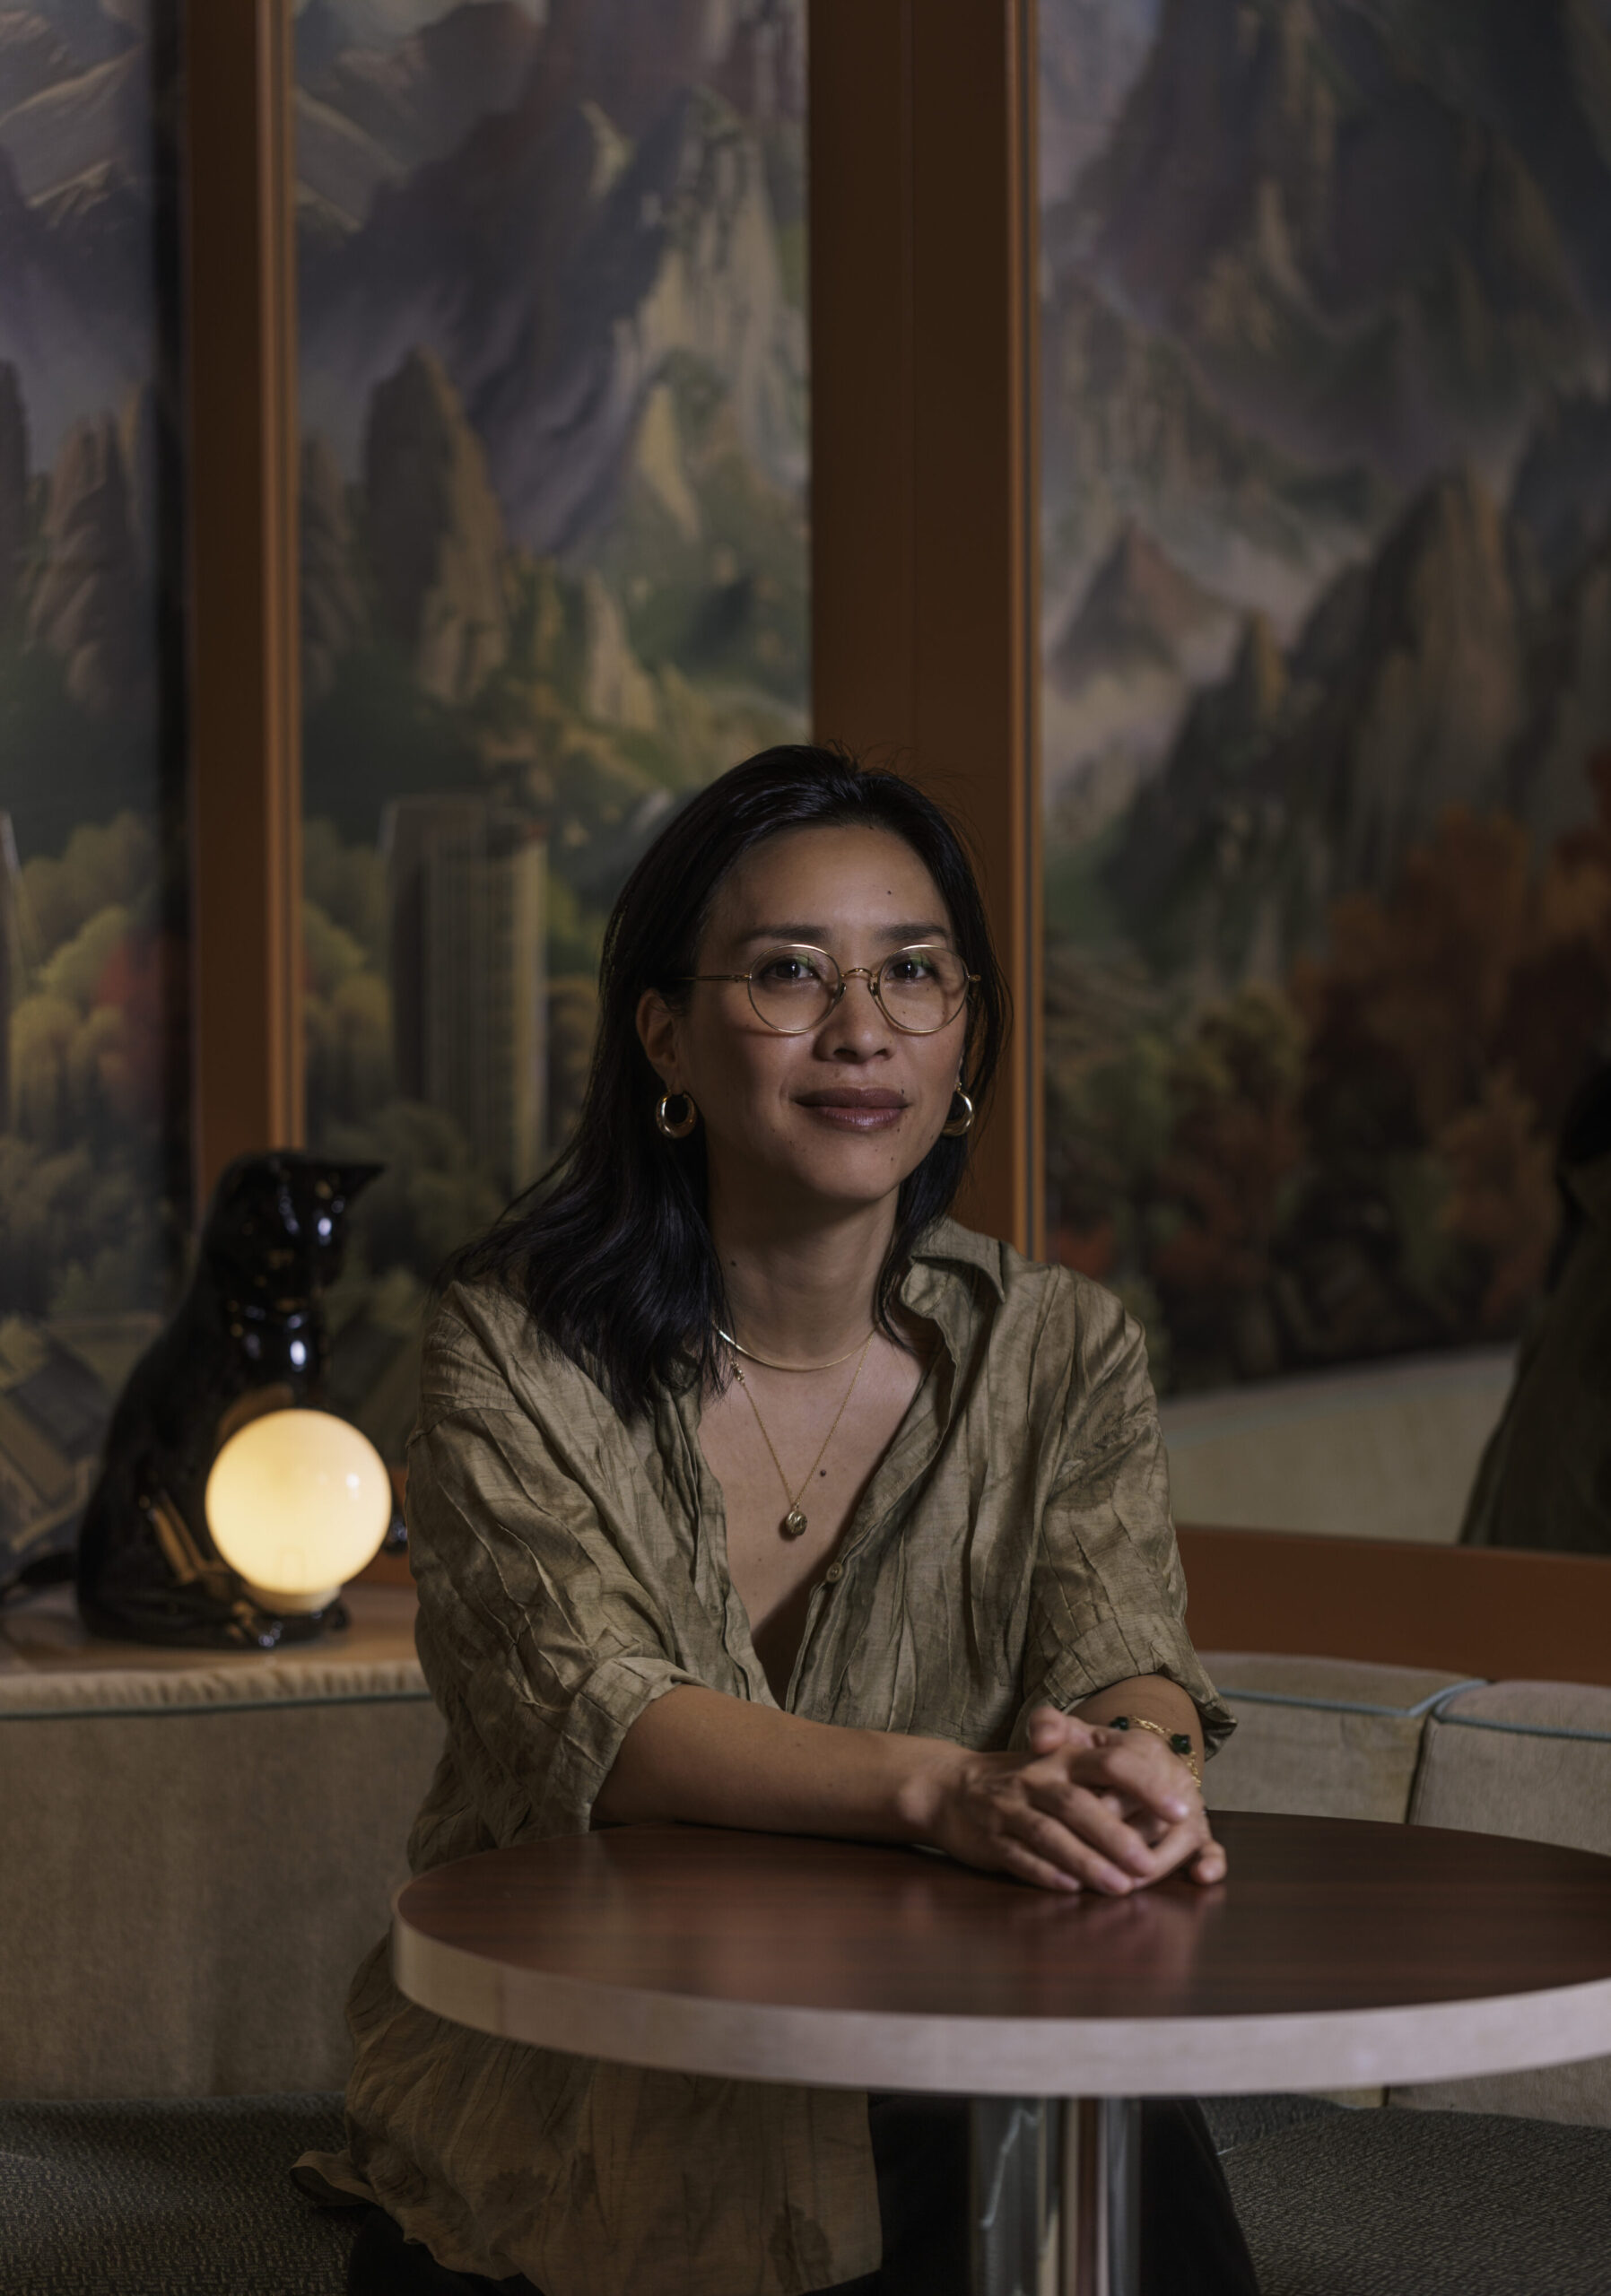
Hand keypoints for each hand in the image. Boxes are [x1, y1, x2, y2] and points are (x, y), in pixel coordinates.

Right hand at [911, 1704, 1225, 1896]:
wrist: (949, 1787)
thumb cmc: (1021, 1781)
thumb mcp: (1059, 1765)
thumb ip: (1104, 1782)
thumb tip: (1164, 1814)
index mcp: (1063, 1756)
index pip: (1112, 1763)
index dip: (1147, 1786)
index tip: (1180, 1811)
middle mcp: (1037, 1778)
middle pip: (1079, 1804)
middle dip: (1117, 1836)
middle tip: (1151, 1866)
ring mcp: (1010, 1808)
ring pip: (1050, 1834)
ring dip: (1086, 1861)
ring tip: (1120, 1887)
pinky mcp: (990, 1839)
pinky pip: (1019, 1857)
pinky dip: (1045, 1873)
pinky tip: (1070, 1888)